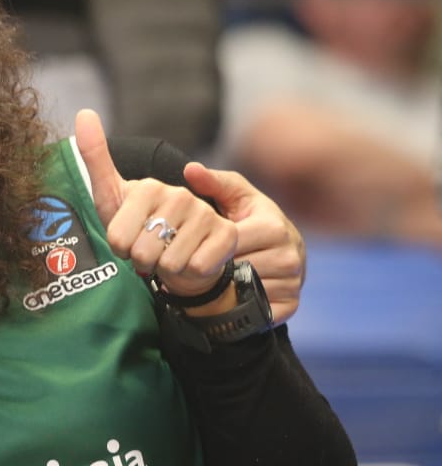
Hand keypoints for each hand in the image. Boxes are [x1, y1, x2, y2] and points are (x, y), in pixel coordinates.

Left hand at [76, 109, 236, 299]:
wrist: (179, 255)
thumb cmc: (139, 228)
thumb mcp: (111, 196)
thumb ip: (95, 157)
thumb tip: (84, 111)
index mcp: (149, 187)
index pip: (117, 238)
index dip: (120, 249)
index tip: (128, 240)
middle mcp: (179, 195)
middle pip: (142, 252)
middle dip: (142, 261)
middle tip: (151, 250)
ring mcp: (205, 215)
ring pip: (169, 262)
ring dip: (167, 269)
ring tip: (170, 255)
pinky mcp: (227, 236)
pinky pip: (194, 267)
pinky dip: (190, 274)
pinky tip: (192, 262)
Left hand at [181, 160, 304, 324]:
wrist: (280, 245)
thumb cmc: (251, 216)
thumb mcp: (235, 194)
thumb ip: (213, 182)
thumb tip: (189, 169)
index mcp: (274, 227)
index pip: (230, 242)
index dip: (206, 245)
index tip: (186, 245)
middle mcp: (290, 255)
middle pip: (237, 269)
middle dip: (212, 269)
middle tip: (189, 267)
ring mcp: (293, 282)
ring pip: (245, 291)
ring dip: (223, 289)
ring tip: (206, 280)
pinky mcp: (291, 305)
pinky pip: (257, 311)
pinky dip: (238, 305)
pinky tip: (225, 295)